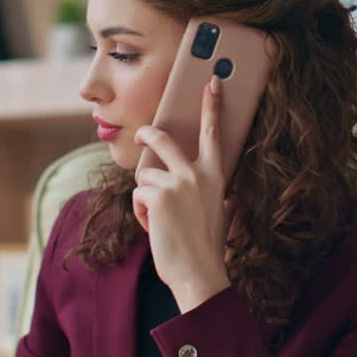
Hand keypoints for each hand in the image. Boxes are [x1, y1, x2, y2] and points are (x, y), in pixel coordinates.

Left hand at [133, 75, 231, 312]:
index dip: (211, 106)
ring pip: (144, 174)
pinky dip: (140, 213)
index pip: (213, 133)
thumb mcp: (218, 215)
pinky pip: (138, 194)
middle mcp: (198, 174)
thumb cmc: (207, 249)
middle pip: (163, 139)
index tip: (211, 83)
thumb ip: (213, 198)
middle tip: (141, 133)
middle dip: (148, 133)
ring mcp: (177, 182)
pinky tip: (154, 227)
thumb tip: (216, 197)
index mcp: (216, 176)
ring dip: (145, 195)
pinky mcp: (157, 194)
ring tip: (159, 219)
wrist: (200, 273)